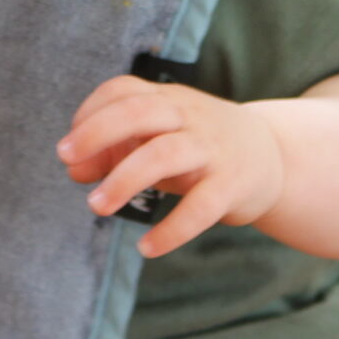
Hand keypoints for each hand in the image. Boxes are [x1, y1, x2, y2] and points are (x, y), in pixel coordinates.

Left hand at [56, 75, 284, 257]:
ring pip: (164, 154)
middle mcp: (188, 117)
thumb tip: (74, 171)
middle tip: (65, 158)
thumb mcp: (154, 142)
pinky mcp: (232, 185)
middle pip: (138, 111)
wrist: (273, 157)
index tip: (70, 147)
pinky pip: (200, 207)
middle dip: (96, 133)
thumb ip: (113, 153)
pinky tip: (146, 248)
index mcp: (166, 99)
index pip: (122, 90)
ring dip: (123, 180)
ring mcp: (212, 149)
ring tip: (95, 207)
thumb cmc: (195, 148)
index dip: (89, 114)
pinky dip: (171, 230)